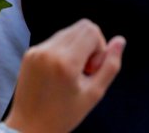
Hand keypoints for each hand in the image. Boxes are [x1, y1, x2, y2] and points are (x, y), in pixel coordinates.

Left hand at [5, 19, 124, 132]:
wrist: (28, 127)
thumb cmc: (63, 115)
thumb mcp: (94, 94)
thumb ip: (110, 65)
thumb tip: (120, 40)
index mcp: (66, 62)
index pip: (92, 30)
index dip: (99, 48)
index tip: (92, 70)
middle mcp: (49, 51)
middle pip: (81, 26)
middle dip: (90, 45)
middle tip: (84, 70)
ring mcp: (36, 51)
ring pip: (68, 32)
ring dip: (76, 47)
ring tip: (71, 73)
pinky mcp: (29, 53)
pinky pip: (54, 40)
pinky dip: (62, 51)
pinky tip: (59, 74)